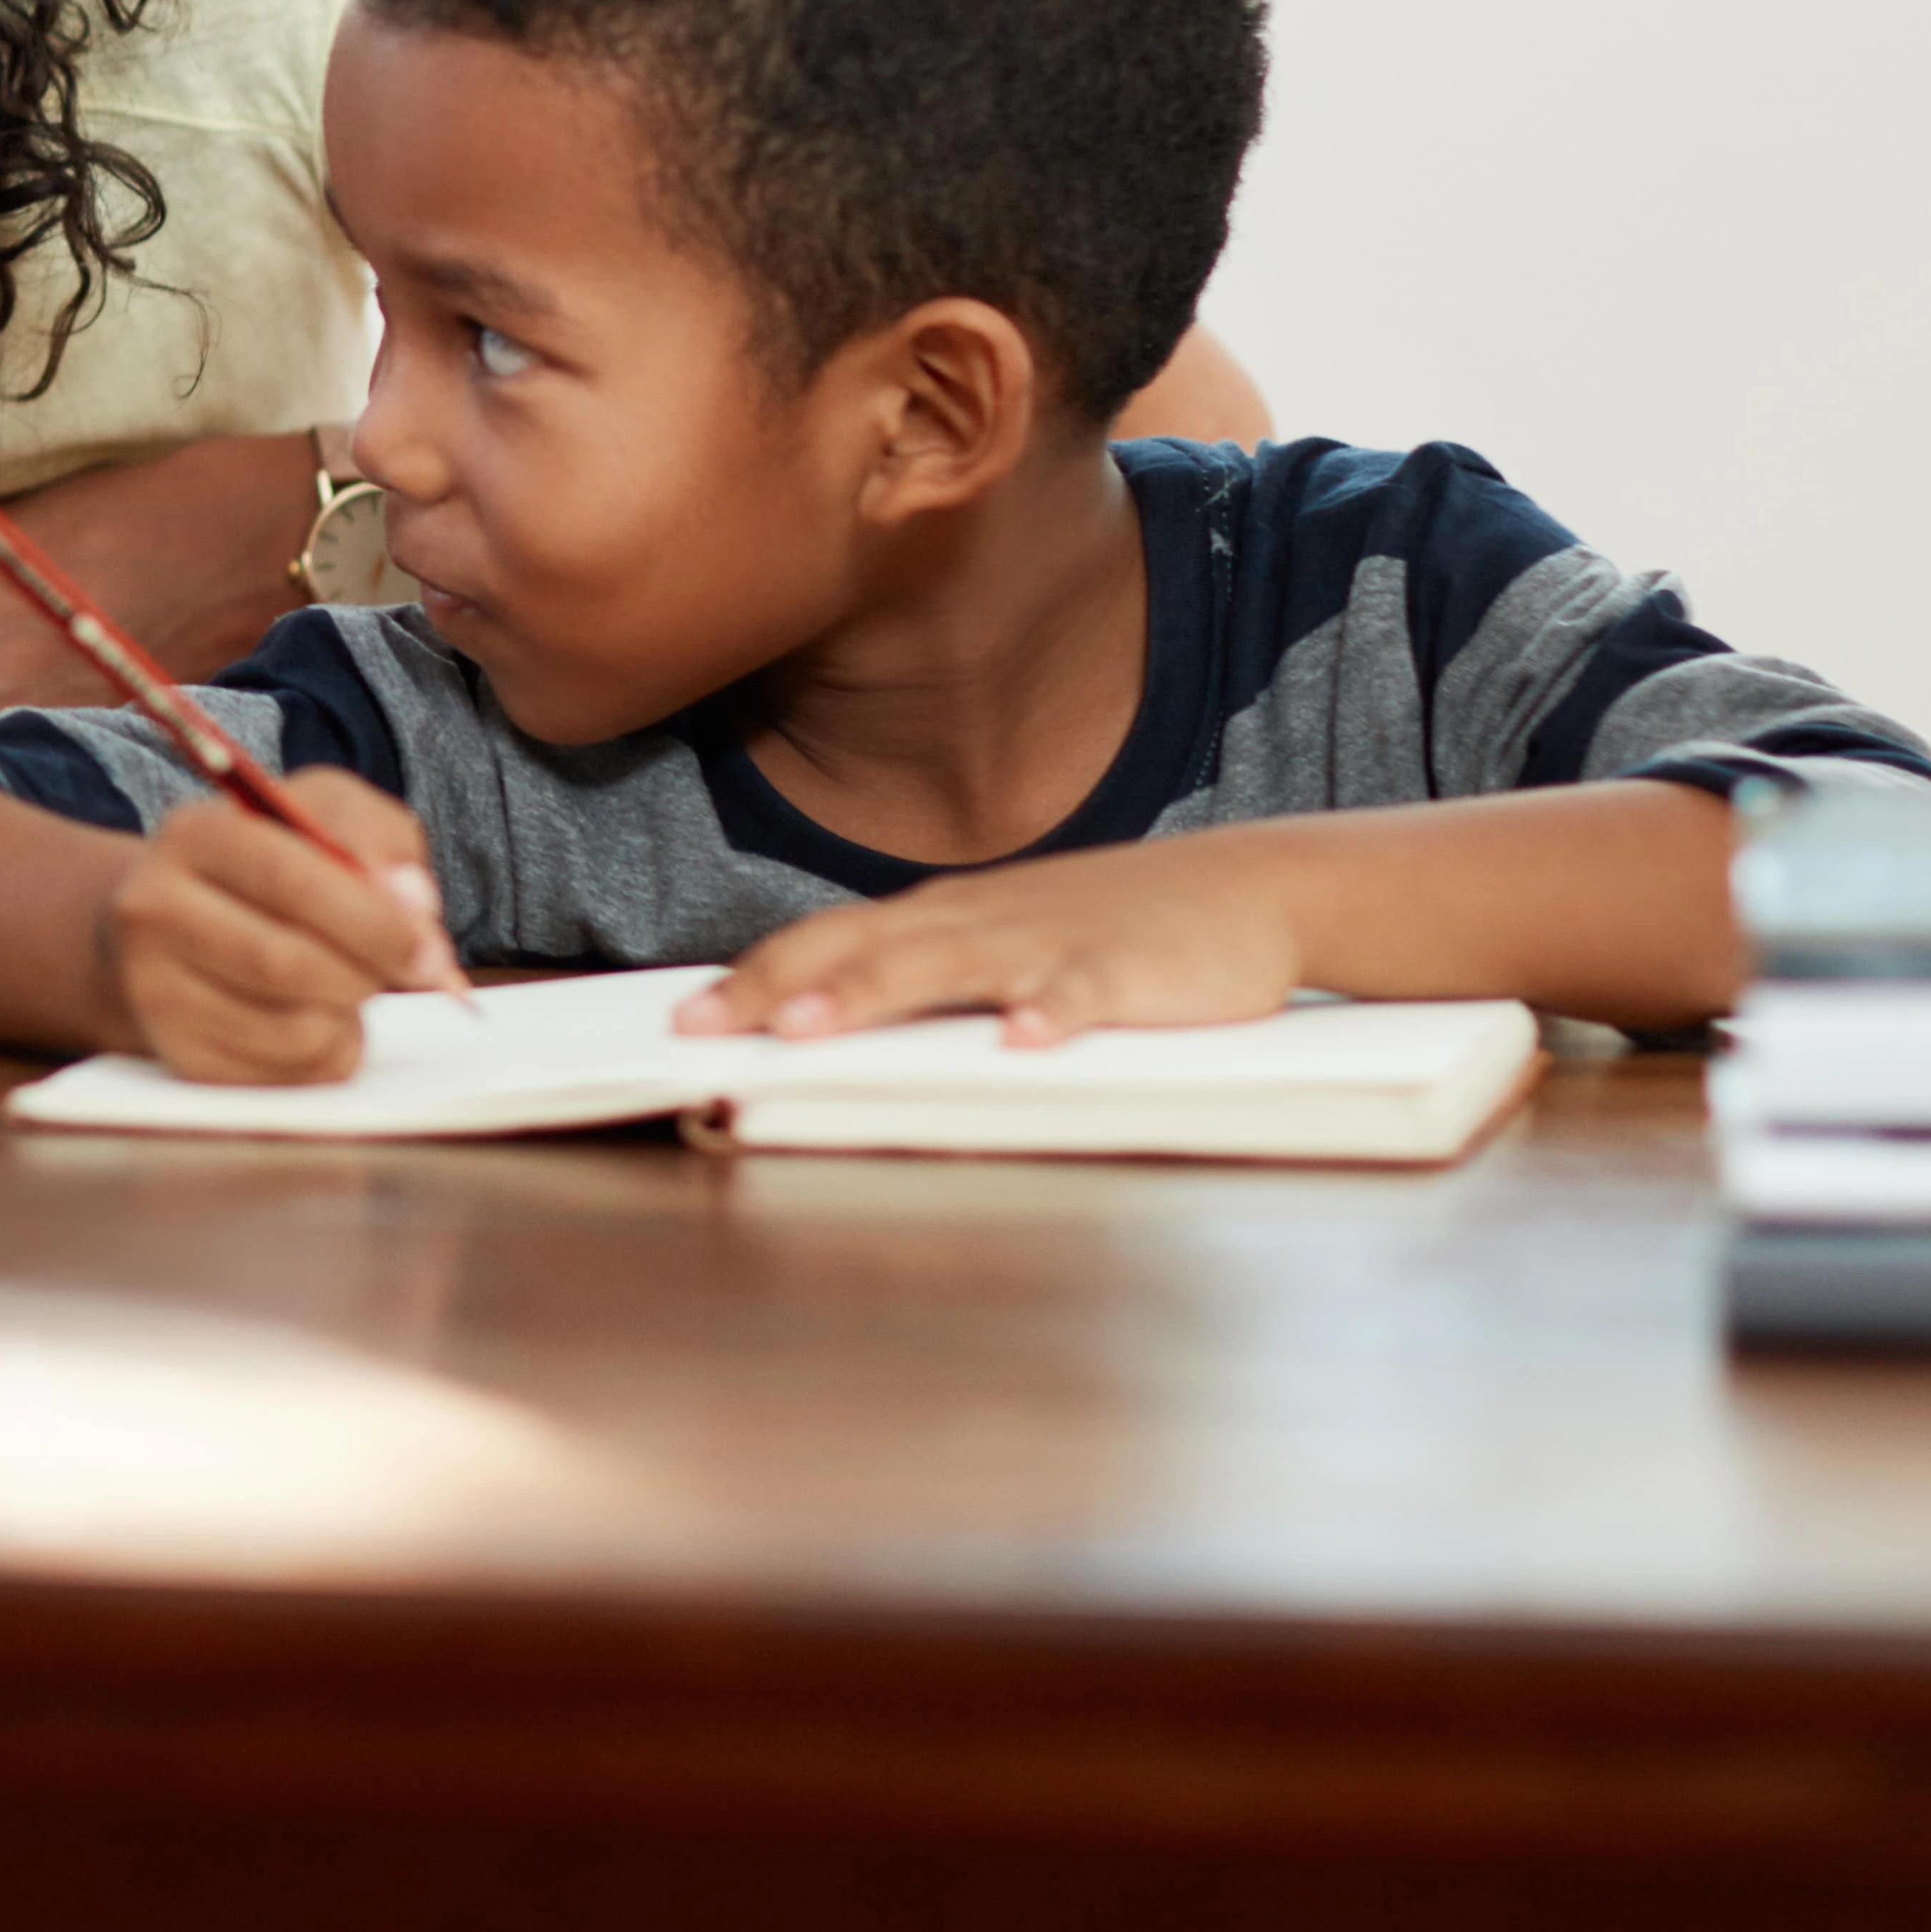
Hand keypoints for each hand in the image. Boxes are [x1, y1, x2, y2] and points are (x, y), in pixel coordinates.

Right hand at [98, 771, 452, 1084]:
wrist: (184, 917)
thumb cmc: (276, 862)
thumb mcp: (326, 814)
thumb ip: (377, 838)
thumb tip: (412, 903)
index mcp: (194, 833)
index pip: (289, 882)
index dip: (373, 922)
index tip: (432, 952)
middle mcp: (153, 909)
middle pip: (285, 964)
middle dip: (368, 974)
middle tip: (412, 972)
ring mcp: (155, 988)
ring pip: (291, 1030)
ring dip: (350, 1017)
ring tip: (348, 985)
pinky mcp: (179, 1053)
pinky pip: (285, 1078)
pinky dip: (329, 1054)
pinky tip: (320, 1017)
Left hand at [682, 833, 1310, 1047]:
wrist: (1247, 888)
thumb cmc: (1106, 925)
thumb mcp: (1002, 942)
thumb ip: (924, 974)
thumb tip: (827, 1017)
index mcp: (943, 917)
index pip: (826, 941)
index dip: (754, 976)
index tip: (683, 1016)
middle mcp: (978, 921)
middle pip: (860, 949)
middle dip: (780, 987)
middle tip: (710, 1027)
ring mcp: (1051, 943)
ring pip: (947, 966)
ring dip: (874, 994)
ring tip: (810, 1028)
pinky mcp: (1126, 972)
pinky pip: (1079, 995)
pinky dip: (1048, 1016)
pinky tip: (1022, 1043)